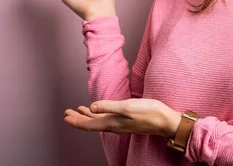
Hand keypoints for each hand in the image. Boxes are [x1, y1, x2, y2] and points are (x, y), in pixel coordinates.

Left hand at [64, 98, 181, 137]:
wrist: (166, 121)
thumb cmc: (150, 113)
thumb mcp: (128, 107)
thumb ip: (109, 106)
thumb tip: (91, 107)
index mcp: (112, 123)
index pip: (89, 124)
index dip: (76, 120)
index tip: (66, 116)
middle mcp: (114, 126)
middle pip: (91, 124)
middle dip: (78, 119)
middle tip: (67, 113)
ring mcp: (121, 124)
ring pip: (99, 122)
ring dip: (88, 116)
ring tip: (79, 111)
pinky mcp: (127, 121)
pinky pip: (107, 119)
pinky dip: (99, 115)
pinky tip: (100, 111)